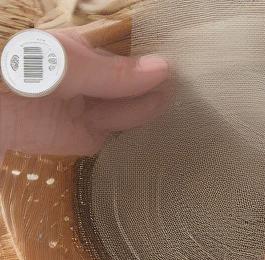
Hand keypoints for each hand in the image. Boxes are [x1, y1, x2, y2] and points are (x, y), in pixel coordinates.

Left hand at [0, 30, 168, 156]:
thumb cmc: (21, 73)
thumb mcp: (69, 64)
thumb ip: (115, 72)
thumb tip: (165, 69)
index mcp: (88, 52)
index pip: (132, 58)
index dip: (156, 66)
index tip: (183, 73)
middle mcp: (94, 82)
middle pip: (136, 88)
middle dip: (155, 92)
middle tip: (183, 98)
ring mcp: (92, 112)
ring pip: (132, 115)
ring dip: (149, 116)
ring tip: (176, 118)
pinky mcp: (90, 142)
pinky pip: (121, 141)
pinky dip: (137, 142)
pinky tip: (159, 139)